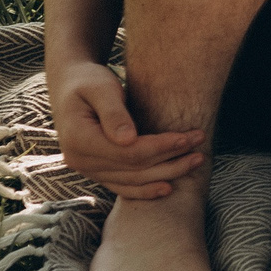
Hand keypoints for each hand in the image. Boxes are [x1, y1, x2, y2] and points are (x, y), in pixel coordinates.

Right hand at [50, 59, 203, 198]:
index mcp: (79, 140)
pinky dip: (146, 190)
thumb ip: (114, 112)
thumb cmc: (89, 80)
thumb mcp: (101, 87)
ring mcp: (87, 170)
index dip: (161, 147)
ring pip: (132, 181)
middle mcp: (80, 160)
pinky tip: (168, 187)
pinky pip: (123, 187)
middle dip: (171, 159)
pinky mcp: (96, 172)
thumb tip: (128, 140)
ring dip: (166, 174)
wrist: (70, 85)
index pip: (128, 152)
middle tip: (201, 148)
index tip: (187, 137)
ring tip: (196, 161)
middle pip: (134, 169)